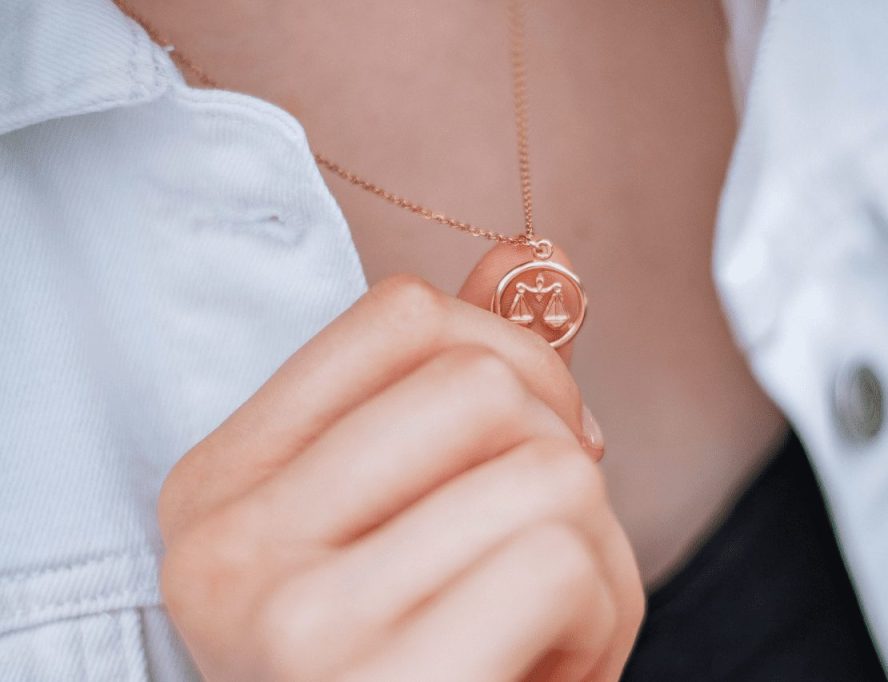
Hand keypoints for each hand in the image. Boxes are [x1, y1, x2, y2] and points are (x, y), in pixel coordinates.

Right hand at [158, 245, 644, 680]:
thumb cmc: (411, 664)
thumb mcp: (406, 525)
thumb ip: (448, 390)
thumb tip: (519, 261)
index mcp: (220, 489)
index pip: (396, 317)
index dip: (509, 352)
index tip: (540, 433)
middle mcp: (230, 547)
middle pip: (482, 385)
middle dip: (563, 456)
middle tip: (549, 545)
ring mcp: (295, 619)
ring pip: (546, 469)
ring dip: (596, 551)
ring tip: (547, 624)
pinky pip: (563, 558)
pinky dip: (604, 613)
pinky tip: (555, 666)